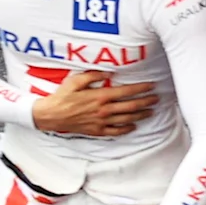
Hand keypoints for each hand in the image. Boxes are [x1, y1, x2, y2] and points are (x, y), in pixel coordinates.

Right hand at [35, 70, 157, 138]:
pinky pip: (115, 131)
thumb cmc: (61, 97)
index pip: (127, 91)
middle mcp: (104, 110)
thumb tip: (109, 73)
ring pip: (126, 119)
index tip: (151, 86)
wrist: (49, 115)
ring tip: (150, 112)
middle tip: (156, 99)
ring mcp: (101, 122)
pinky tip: (133, 126)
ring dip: (141, 115)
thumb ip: (93, 76)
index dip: (142, 88)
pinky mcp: (96, 130)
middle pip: (131, 106)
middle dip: (146, 102)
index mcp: (100, 96)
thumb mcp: (75, 81)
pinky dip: (126, 129)